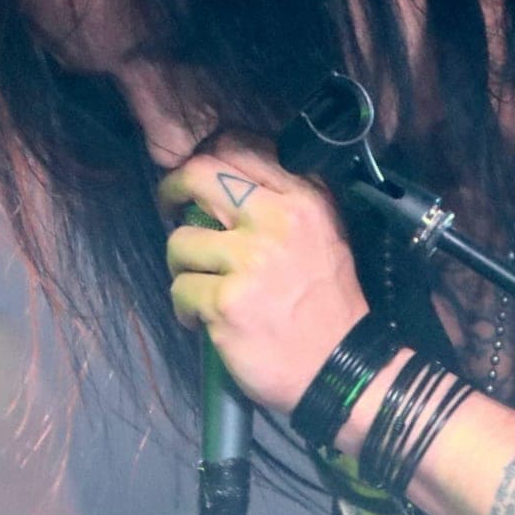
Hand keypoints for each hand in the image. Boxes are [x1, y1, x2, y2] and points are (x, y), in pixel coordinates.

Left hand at [158, 132, 368, 413]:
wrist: (343, 367)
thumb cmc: (329, 304)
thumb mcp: (323, 234)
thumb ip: (282, 201)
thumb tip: (217, 184)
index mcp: (305, 197)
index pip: (238, 147)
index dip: (204, 160)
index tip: (196, 184)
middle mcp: (278, 219)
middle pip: (199, 174)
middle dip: (173, 190)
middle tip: (171, 210)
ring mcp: (251, 260)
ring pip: (180, 240)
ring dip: (180, 266)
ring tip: (200, 286)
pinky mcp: (227, 301)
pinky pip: (180, 290)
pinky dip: (185, 309)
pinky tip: (203, 320)